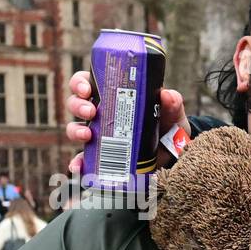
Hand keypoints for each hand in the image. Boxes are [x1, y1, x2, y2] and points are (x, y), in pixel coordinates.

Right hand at [65, 71, 188, 175]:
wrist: (175, 155)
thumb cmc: (168, 126)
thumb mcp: (172, 113)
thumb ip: (172, 103)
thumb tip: (167, 95)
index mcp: (113, 96)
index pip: (87, 83)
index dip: (80, 83)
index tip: (86, 89)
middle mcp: (102, 114)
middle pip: (76, 104)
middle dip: (78, 106)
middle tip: (91, 112)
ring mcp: (99, 136)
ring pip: (75, 129)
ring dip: (76, 131)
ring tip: (87, 135)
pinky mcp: (102, 157)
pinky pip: (84, 160)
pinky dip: (78, 163)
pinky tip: (79, 167)